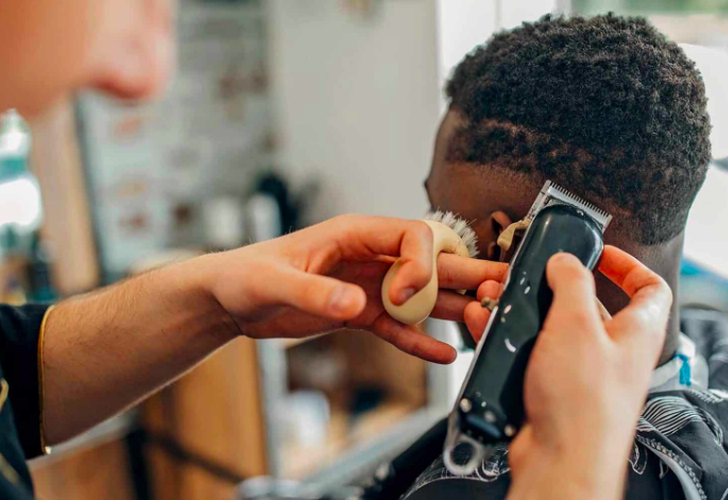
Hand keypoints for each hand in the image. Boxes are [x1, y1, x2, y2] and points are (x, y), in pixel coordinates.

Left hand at [198, 214, 506, 362]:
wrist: (230, 299)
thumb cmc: (245, 275)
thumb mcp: (275, 281)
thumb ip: (316, 291)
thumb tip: (355, 301)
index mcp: (355, 235)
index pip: (412, 236)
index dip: (422, 263)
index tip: (408, 293)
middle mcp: (369, 258)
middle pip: (429, 262)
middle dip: (465, 275)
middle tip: (498, 290)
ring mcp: (367, 287)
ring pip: (421, 295)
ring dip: (452, 308)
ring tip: (486, 320)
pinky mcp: (359, 313)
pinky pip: (398, 326)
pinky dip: (420, 340)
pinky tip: (444, 354)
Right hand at [497, 247, 671, 499]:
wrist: (560, 460)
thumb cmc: (581, 402)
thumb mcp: (576, 324)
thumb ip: (572, 283)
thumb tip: (565, 261)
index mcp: (636, 332)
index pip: (650, 288)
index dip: (627, 266)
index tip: (598, 255)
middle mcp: (613, 353)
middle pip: (590, 306)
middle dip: (554, 287)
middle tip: (530, 275)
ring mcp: (583, 373)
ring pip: (553, 329)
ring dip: (523, 311)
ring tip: (495, 298)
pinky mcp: (554, 390)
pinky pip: (531, 354)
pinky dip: (508, 338)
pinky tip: (485, 326)